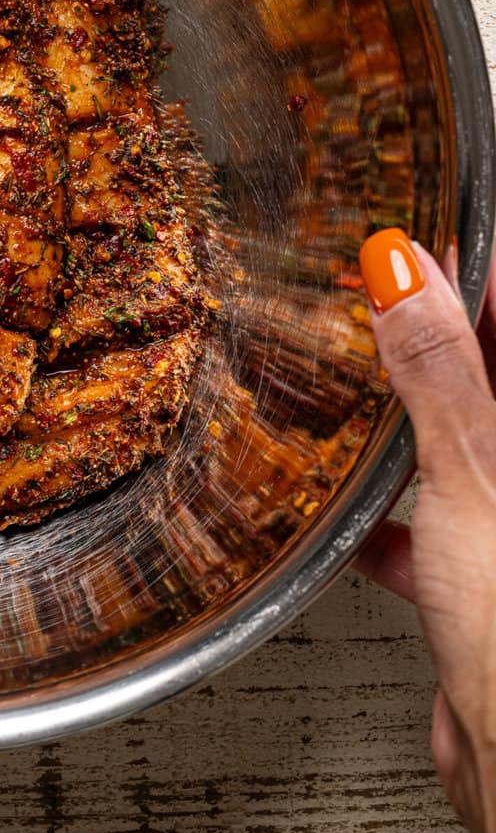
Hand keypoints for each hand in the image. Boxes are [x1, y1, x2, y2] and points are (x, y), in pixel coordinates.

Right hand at [355, 230, 495, 832]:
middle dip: (432, 345)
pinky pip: (434, 524)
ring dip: (407, 426)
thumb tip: (405, 269)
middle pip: (489, 385)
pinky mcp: (484, 584)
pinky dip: (391, 512)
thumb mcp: (471, 474)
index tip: (416, 247)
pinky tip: (352, 515)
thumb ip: (437, 370)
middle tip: (368, 303)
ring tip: (350, 391)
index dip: (474, 278)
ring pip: (461, 452)